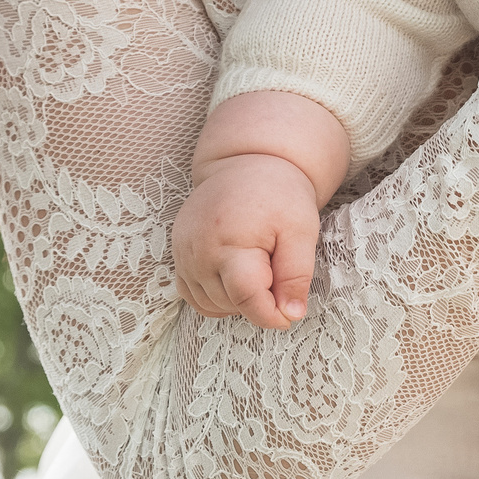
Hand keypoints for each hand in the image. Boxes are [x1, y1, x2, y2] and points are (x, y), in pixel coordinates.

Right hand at [171, 154, 319, 330]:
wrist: (246, 164)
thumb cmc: (278, 195)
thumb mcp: (301, 230)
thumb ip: (296, 274)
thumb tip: (291, 315)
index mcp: (229, 242)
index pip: (246, 299)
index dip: (271, 314)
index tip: (290, 312)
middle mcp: (197, 251)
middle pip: (230, 304)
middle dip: (258, 300)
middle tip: (275, 268)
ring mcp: (183, 253)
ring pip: (211, 305)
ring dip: (237, 301)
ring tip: (257, 268)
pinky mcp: (177, 255)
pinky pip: (193, 296)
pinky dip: (216, 297)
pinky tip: (236, 277)